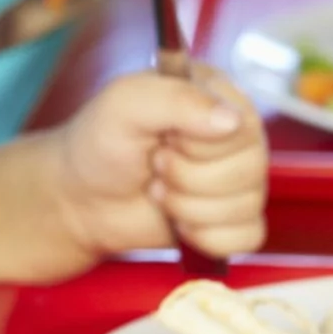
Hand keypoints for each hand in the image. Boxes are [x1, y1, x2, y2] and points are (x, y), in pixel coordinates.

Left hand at [47, 67, 268, 270]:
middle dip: (187, 177)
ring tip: (159, 190)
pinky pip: (247, 238)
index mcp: (219, 96)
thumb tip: (232, 120)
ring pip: (246, 206)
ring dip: (188, 207)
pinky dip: (204, 237)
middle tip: (156, 165)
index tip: (163, 138)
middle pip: (250, 169)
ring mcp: (242, 180)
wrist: (82, 198)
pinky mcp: (236, 220)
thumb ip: (175, 99)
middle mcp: (238, 136)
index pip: (243, 124)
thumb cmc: (101, 143)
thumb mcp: (125, 104)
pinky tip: (179, 222)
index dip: (198, 144)